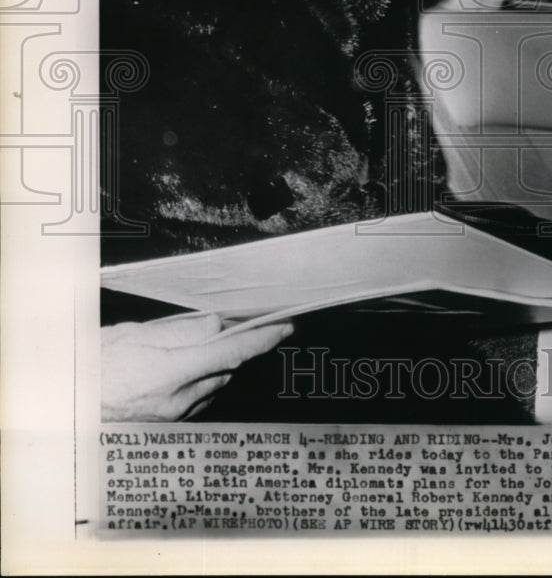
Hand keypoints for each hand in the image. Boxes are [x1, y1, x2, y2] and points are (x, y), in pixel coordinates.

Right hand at [101, 313, 292, 421]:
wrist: (67, 407)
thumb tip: (217, 325)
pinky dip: (199, 382)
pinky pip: (199, 399)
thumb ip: (181, 332)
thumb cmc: (94, 365)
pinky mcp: (169, 427)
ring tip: (186, 349)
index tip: (284, 325)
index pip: (231, 352)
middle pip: (225, 368)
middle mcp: (177, 399)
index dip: (262, 339)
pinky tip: (179, 370)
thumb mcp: (135, 335)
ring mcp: (174, 417)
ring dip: (212, 365)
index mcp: (169, 371)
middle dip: (230, 347)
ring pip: (213, 384)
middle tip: (228, 325)